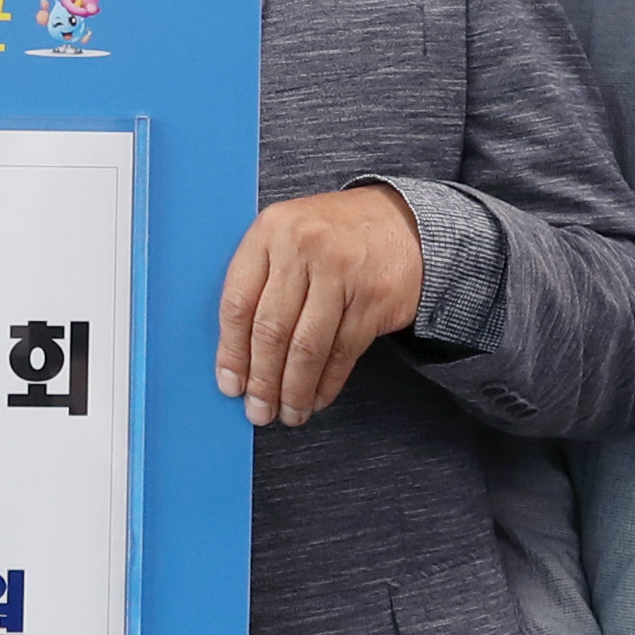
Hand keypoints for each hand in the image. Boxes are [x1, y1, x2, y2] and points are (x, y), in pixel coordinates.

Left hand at [214, 184, 424, 426]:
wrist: (404, 222)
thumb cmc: (335, 235)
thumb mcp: (288, 237)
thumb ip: (260, 280)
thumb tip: (237, 356)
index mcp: (270, 230)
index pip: (237, 302)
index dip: (231, 352)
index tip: (230, 384)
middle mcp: (304, 247)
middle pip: (271, 330)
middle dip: (262, 381)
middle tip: (258, 410)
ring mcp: (342, 272)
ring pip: (307, 347)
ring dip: (294, 389)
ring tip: (288, 413)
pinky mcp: (374, 298)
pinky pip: (342, 352)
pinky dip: (327, 383)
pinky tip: (316, 398)